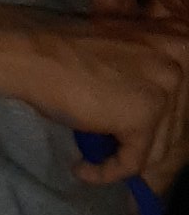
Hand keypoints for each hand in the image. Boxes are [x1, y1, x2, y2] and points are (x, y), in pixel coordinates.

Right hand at [26, 0, 188, 190]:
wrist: (41, 55)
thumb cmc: (72, 53)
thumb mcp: (127, 53)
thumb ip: (149, 74)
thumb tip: (151, 118)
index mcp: (184, 41)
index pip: (182, 104)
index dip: (155, 130)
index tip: (125, 142)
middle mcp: (185, 59)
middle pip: (173, 128)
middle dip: (141, 149)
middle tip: (109, 157)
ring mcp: (168, 87)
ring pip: (156, 149)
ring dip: (122, 164)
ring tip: (92, 164)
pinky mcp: (145, 115)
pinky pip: (132, 162)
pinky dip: (105, 174)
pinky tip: (83, 170)